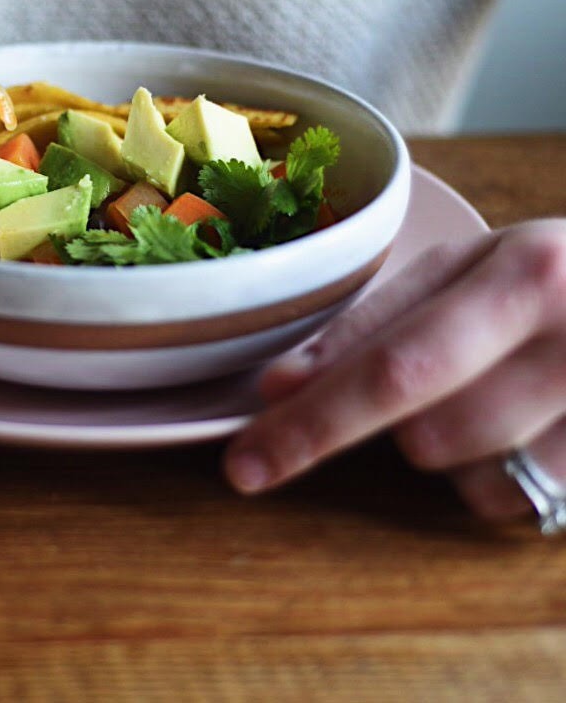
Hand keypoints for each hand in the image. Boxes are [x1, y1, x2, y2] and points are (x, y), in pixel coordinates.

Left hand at [223, 220, 565, 521]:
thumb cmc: (551, 280)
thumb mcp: (470, 269)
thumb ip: (376, 320)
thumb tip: (276, 383)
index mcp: (523, 278)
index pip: (390, 368)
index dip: (310, 422)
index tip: (244, 463)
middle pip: (428, 437)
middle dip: (396, 425)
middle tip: (420, 389)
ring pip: (474, 483)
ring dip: (456, 453)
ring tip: (494, 393)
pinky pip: (523, 511)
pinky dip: (503, 479)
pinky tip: (530, 427)